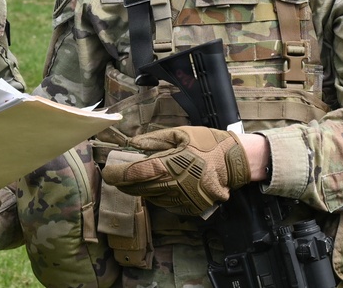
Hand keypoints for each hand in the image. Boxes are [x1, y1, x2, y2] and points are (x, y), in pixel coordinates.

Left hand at [101, 126, 250, 216]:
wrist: (235, 163)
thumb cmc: (207, 144)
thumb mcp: (180, 134)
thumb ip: (153, 140)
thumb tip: (131, 144)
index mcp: (170, 166)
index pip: (135, 174)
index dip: (118, 174)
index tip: (107, 171)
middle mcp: (174, 187)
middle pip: (138, 189)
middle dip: (124, 182)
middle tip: (117, 174)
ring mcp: (181, 200)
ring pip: (149, 197)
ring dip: (140, 188)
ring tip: (139, 176)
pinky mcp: (188, 209)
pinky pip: (164, 203)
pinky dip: (156, 194)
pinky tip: (160, 183)